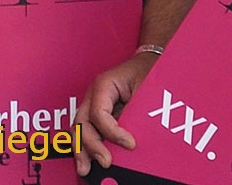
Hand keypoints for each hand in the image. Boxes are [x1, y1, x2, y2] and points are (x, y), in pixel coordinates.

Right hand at [73, 52, 157, 175]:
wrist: (150, 63)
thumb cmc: (149, 72)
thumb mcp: (147, 90)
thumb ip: (139, 114)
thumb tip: (136, 143)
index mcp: (104, 84)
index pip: (99, 112)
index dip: (112, 131)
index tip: (131, 144)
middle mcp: (95, 95)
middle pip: (83, 121)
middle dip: (89, 144)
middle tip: (104, 162)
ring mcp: (95, 105)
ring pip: (81, 127)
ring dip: (82, 148)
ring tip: (85, 168)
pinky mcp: (101, 116)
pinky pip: (90, 131)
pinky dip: (88, 146)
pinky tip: (90, 161)